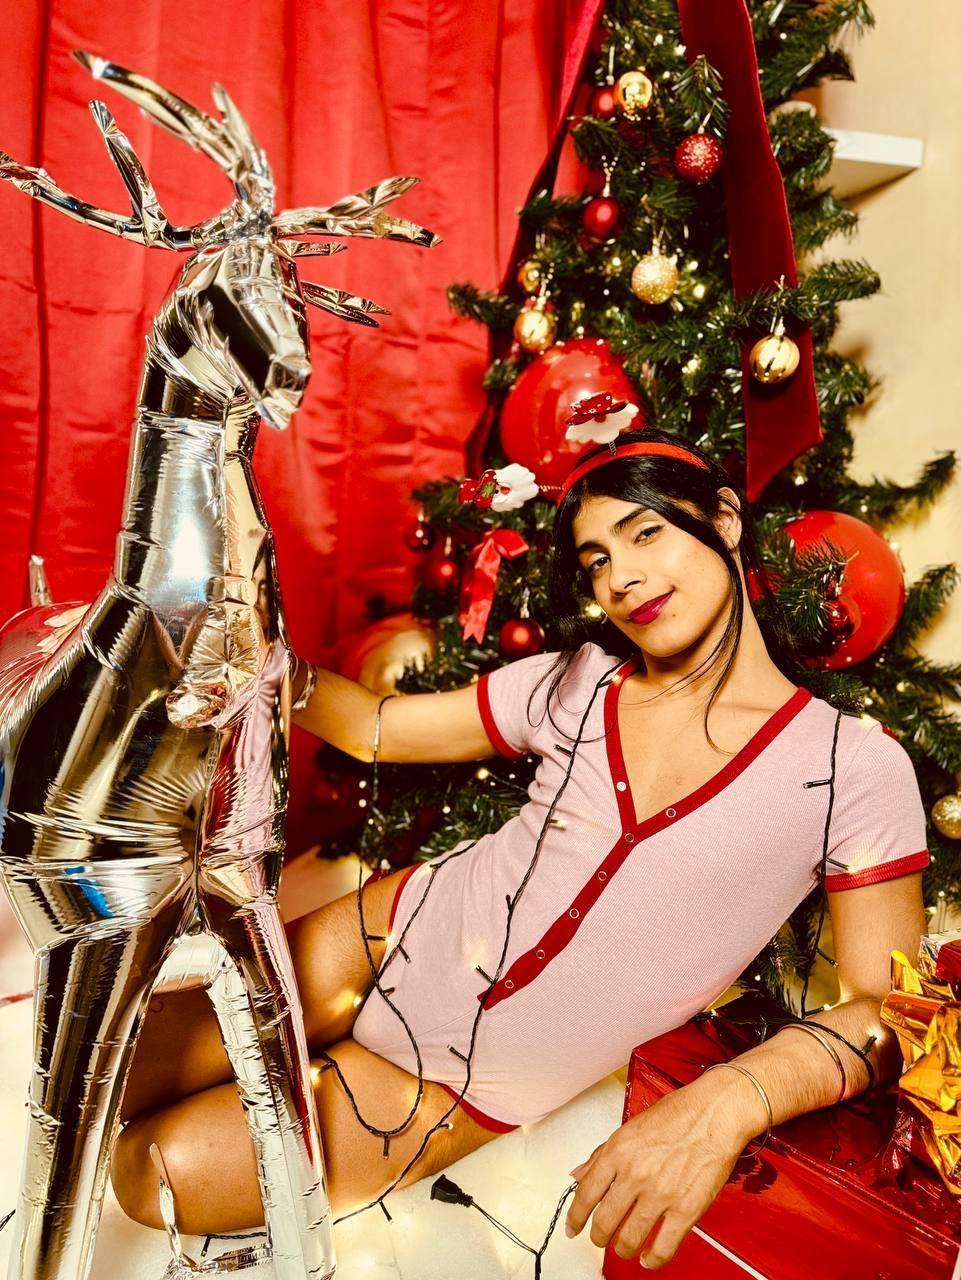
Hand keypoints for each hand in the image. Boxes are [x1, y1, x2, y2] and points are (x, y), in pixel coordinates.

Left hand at [564, 1078, 754, 1269]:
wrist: (715, 1113)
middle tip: (600, 1239)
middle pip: (604, 1222)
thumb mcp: (630, 1127)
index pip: (585, 1193)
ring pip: (629, 1239)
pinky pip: (663, 1247)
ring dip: (623, 1248)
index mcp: (618, 1151)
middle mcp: (635, 1174)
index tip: (573, 1227)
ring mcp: (660, 1194)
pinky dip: (653, 1259)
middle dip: (598, 1237)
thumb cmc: (677, 1114)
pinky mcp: (685, 1209)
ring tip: (624, 1247)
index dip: (575, 1216)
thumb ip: (601, 1153)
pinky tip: (649, 1258)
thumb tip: (578, 1173)